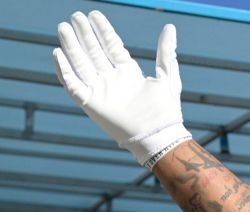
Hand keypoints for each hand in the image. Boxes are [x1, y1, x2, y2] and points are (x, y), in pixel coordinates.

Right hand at [52, 10, 190, 166]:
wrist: (159, 136)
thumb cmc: (166, 110)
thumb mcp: (167, 76)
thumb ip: (166, 52)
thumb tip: (170, 26)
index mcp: (128, 73)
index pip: (111, 46)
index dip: (102, 30)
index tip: (94, 15)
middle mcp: (112, 80)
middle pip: (93, 51)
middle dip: (84, 34)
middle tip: (75, 15)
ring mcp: (100, 90)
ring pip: (80, 63)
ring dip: (71, 46)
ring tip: (63, 28)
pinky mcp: (90, 103)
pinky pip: (72, 84)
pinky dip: (64, 70)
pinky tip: (58, 53)